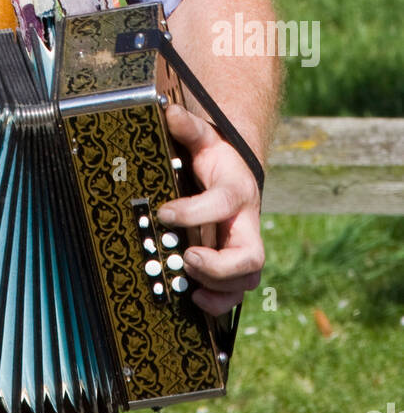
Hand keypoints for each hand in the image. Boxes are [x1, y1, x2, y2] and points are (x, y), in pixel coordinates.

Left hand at [157, 103, 263, 316]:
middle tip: (187, 258)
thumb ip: (189, 128)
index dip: (194, 211)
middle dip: (219, 265)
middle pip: (251, 256)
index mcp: (237, 190)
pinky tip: (193, 299)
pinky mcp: (236, 266)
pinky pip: (237, 293)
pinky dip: (219, 303)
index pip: (223, 202)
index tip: (163, 212)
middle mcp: (247, 224)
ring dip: (217, 286)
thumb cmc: (216, 160)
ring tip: (186, 280)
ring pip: (246, 280)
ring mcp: (245, 248)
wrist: (235, 177)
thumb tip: (168, 109)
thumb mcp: (204, 140)